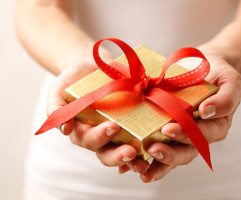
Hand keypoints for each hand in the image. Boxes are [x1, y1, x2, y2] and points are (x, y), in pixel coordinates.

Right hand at [47, 57, 149, 172]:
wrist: (95, 67)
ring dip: (137, 159)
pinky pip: (143, 137)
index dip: (100, 137)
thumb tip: (64, 129)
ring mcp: (120, 132)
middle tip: (131, 152)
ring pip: (127, 152)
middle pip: (109, 154)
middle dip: (120, 156)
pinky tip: (160, 143)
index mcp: (84, 132)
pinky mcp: (135, 124)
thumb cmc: (75, 79)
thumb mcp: (59, 90)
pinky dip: (151, 143)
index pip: (90, 140)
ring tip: (147, 160)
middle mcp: (102, 137)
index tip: (112, 126)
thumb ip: (56, 108)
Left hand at [138, 52, 240, 182]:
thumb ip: (226, 98)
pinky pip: (157, 147)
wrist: (203, 67)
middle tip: (152, 149)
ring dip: (154, 164)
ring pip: (169, 156)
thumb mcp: (231, 83)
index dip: (186, 135)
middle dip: (168, 154)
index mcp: (215, 127)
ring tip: (138, 166)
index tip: (168, 129)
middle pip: (185, 153)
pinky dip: (143, 159)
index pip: (202, 136)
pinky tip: (127, 166)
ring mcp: (181, 136)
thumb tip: (207, 111)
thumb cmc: (219, 75)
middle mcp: (198, 136)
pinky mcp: (166, 133)